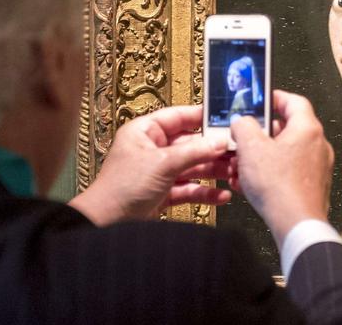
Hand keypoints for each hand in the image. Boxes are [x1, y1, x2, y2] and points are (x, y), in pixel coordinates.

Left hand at [69, 105, 230, 225]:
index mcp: (145, 132)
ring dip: (213, 170)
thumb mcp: (163, 163)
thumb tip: (220, 141)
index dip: (201, 116)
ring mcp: (159, 172)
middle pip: (190, 143)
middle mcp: (153, 149)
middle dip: (213, 149)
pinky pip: (189, 189)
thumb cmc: (122, 188)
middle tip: (236, 150)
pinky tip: (222, 195)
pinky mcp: (163, 193)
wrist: (106, 225)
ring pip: (192, 167)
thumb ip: (194, 152)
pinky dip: (205, 192)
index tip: (225, 118)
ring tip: (233, 172)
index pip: (178, 117)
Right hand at [230, 90, 333, 248]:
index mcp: (308, 129)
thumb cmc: (278, 185)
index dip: (276, 98)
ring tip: (242, 165)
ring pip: (286, 153)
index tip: (261, 100)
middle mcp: (318, 145)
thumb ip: (243, 126)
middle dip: (262, 133)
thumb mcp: (251, 148)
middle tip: (245, 136)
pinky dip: (270, 173)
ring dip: (263, 156)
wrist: (296, 225)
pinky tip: (250, 184)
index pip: (295, 101)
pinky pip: (289, 172)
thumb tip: (242, 122)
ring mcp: (317, 167)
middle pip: (289, 128)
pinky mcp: (312, 187)